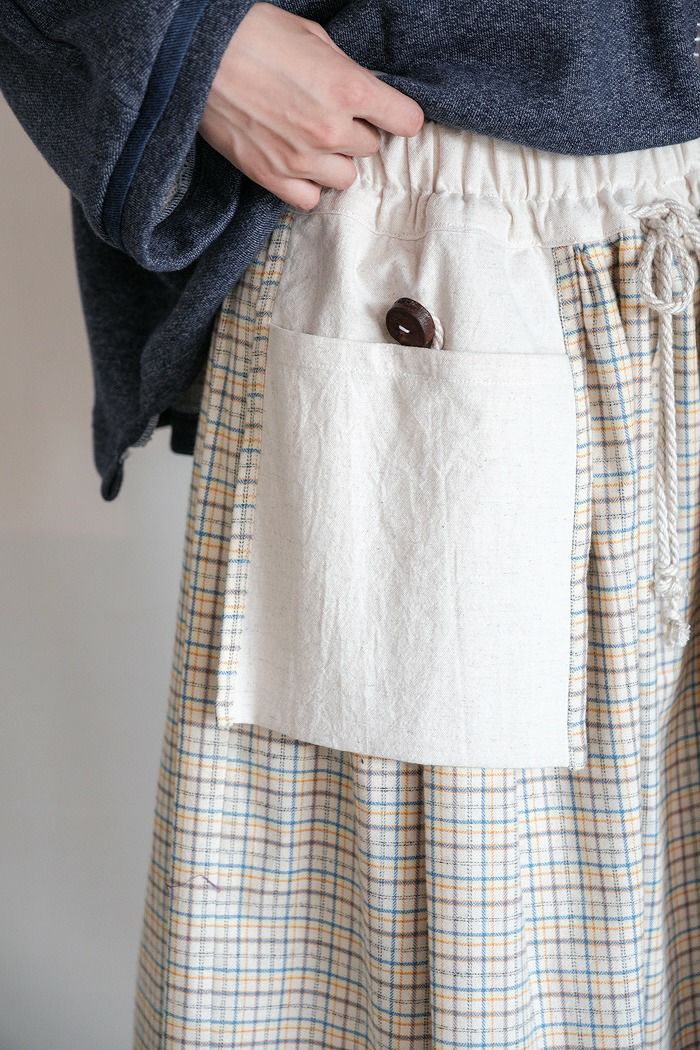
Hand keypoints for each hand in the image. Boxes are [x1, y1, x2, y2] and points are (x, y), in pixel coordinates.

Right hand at [198, 2, 424, 210]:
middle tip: (330, 114)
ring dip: (334, 161)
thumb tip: (363, 93)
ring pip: (345, 177)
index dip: (399, 115)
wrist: (195, 55)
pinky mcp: (272, 177)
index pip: (406, 121)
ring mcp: (301, 159)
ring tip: (311, 140)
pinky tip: (296, 163)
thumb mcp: (313, 37)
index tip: (389, 114)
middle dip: (355, 131)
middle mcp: (330, 129)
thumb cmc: (253, 35)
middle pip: (370, 148)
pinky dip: (308, 185)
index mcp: (347, 87)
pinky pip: (310, 199)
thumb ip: (345, 71)